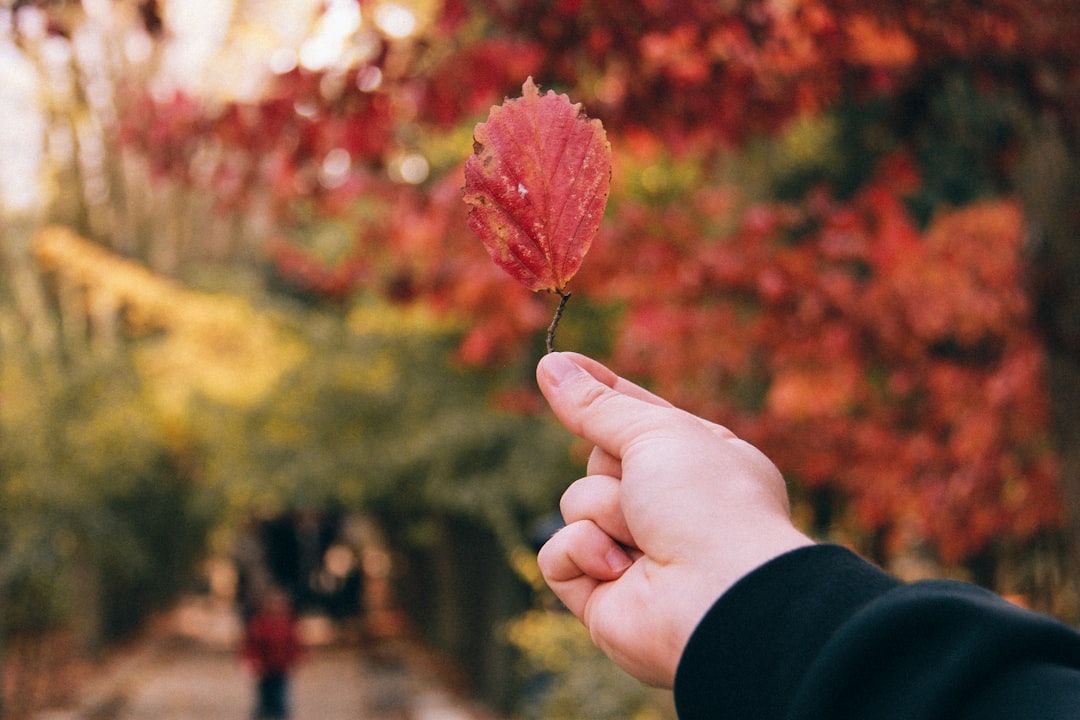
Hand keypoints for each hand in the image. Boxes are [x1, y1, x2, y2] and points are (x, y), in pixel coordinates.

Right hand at [535, 352, 812, 686]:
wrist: (718, 596)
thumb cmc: (707, 504)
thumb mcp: (655, 433)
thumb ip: (597, 404)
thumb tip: (550, 364)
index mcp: (697, 461)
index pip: (635, 417)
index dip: (599, 391)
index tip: (554, 361)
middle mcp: (668, 507)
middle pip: (597, 460)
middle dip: (611, 467)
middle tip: (643, 486)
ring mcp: (633, 552)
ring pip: (576, 505)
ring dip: (603, 512)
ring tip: (643, 538)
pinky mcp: (602, 595)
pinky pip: (557, 555)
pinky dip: (583, 555)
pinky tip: (619, 570)